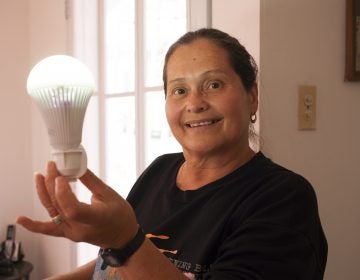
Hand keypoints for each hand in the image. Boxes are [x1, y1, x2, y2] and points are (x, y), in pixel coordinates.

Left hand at [17, 162, 137, 248]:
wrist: (122, 236)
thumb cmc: (121, 216)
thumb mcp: (110, 195)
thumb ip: (91, 181)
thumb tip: (76, 166)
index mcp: (96, 219)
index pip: (72, 210)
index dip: (63, 193)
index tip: (61, 176)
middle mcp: (80, 229)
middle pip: (59, 207)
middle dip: (52, 183)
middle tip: (52, 165)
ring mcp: (72, 233)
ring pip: (52, 212)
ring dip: (43, 193)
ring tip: (39, 176)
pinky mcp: (68, 233)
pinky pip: (49, 228)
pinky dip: (34, 224)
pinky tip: (21, 219)